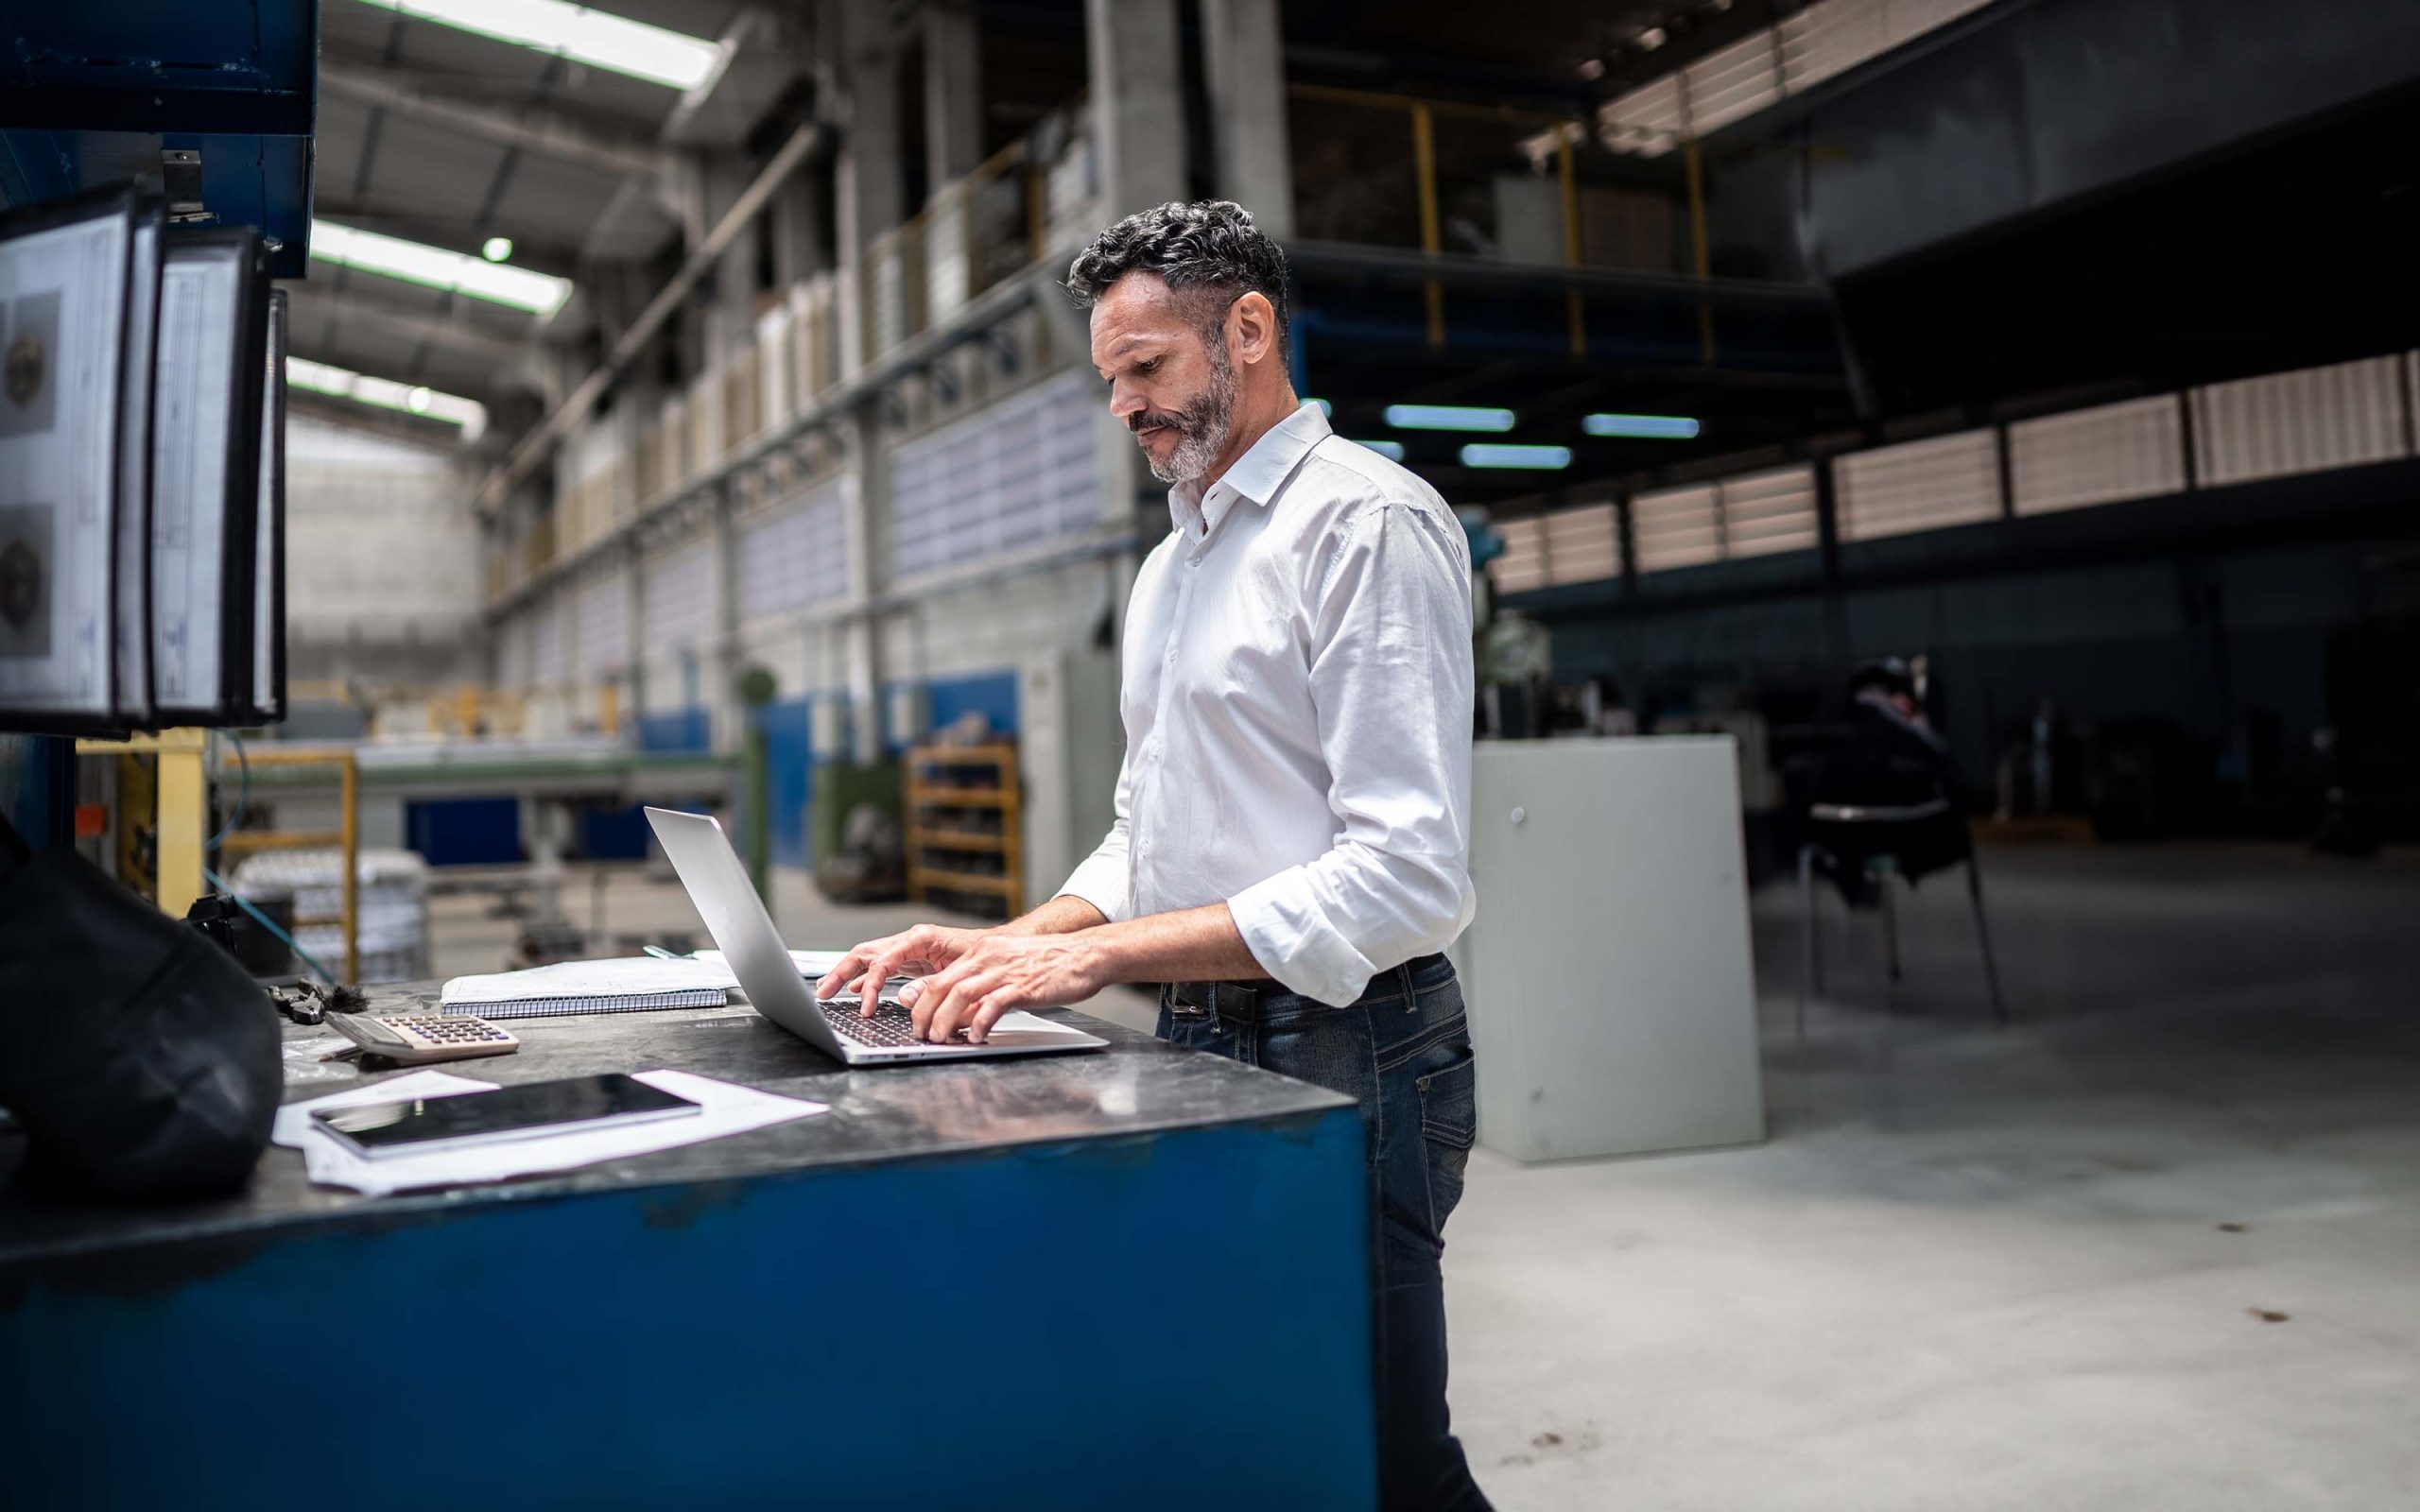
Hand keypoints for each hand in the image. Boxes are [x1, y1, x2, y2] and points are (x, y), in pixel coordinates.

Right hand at [815, 923, 985, 1009]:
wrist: (1000, 949)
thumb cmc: (984, 956)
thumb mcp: (960, 973)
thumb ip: (931, 985)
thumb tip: (903, 997)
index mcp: (920, 938)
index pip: (882, 961)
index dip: (869, 985)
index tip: (865, 1008)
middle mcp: (910, 940)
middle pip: (865, 953)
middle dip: (841, 972)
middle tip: (822, 993)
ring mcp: (908, 949)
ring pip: (868, 958)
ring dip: (846, 973)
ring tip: (826, 990)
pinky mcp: (911, 960)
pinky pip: (880, 967)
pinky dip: (864, 977)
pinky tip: (853, 989)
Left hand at [899, 933, 1109, 1043]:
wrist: (1085, 955)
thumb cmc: (1050, 965)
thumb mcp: (1009, 969)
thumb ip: (984, 988)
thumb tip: (959, 1014)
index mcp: (982, 952)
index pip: (941, 977)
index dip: (922, 1001)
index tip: (916, 1021)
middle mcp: (988, 957)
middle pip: (943, 985)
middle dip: (926, 1013)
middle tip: (922, 1035)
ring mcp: (1005, 970)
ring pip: (960, 994)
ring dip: (945, 1019)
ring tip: (941, 1039)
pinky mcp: (1023, 985)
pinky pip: (993, 1004)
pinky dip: (980, 1022)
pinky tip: (977, 1036)